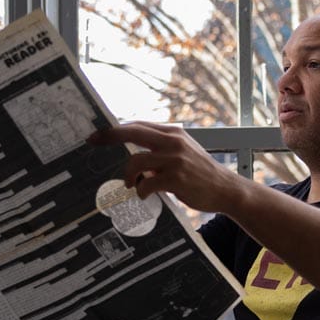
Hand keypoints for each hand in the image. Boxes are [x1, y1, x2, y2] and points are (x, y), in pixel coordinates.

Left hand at [88, 122, 243, 213]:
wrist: (225, 189)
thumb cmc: (200, 173)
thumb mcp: (183, 152)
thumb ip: (161, 148)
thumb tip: (134, 154)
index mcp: (173, 133)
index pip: (139, 125)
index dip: (116, 128)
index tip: (99, 134)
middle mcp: (173, 142)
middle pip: (133, 132)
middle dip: (110, 136)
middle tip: (93, 141)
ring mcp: (175, 160)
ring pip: (136, 161)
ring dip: (128, 175)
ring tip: (130, 184)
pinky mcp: (176, 179)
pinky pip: (146, 183)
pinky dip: (141, 190)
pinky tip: (144, 194)